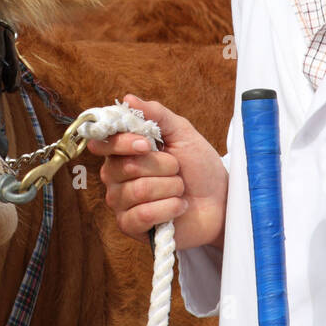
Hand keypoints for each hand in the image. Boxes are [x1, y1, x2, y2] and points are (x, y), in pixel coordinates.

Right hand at [87, 94, 227, 249]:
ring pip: (138, 190)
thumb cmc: (199, 167)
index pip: (104, 143)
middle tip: (177, 169)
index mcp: (123, 152)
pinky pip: (143, 215)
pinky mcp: (131, 226)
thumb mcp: (182, 133)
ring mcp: (122, 203)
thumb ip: (156, 114)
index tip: (147, 144)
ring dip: (170, 188)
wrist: (220, 202)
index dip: (124, 143)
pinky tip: (179, 207)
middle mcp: (116, 177)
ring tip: (180, 189)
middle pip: (126, 167)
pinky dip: (169, 208)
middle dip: (162, 166)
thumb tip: (129, 99)